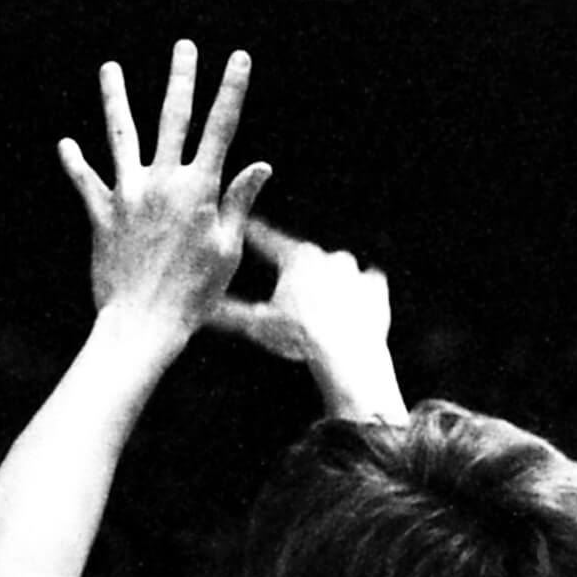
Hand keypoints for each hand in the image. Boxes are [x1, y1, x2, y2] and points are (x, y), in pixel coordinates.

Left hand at [58, 41, 271, 337]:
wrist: (142, 324)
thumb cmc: (194, 295)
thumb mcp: (226, 249)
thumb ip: (237, 202)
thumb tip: (260, 164)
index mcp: (198, 189)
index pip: (220, 129)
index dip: (231, 90)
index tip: (239, 57)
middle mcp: (161, 182)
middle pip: (173, 118)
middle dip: (182, 78)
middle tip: (184, 46)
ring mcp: (128, 195)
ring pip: (120, 136)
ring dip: (114, 99)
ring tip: (109, 68)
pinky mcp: (102, 214)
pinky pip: (86, 182)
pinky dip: (75, 163)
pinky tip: (66, 144)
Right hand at [211, 221, 406, 421]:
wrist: (346, 352)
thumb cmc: (298, 336)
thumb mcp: (256, 324)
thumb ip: (228, 313)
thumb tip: (200, 309)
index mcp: (296, 258)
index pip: (268, 241)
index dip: (254, 234)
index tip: (246, 223)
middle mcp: (327, 256)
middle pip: (305, 260)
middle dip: (297, 275)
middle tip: (290, 295)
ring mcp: (355, 272)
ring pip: (337, 272)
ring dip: (328, 284)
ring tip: (320, 308)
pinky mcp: (376, 290)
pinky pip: (366, 287)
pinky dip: (358, 295)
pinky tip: (351, 309)